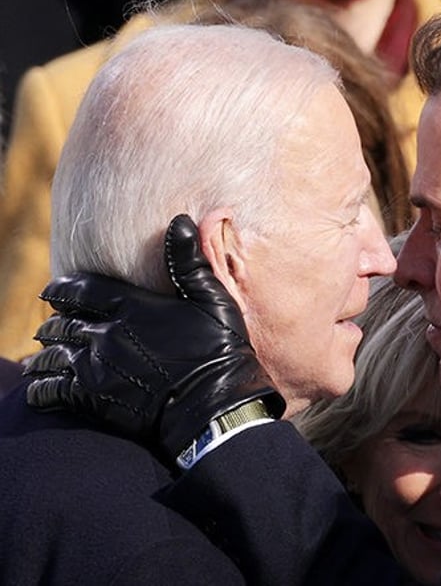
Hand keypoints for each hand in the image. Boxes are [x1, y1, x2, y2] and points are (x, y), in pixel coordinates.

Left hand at [24, 214, 284, 460]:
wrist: (213, 403)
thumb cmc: (218, 349)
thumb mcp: (212, 298)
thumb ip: (189, 260)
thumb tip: (179, 220)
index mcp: (130, 305)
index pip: (80, 290)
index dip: (62, 290)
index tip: (52, 292)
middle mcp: (106, 333)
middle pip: (63, 323)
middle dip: (53, 324)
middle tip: (49, 327)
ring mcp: (98, 367)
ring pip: (54, 356)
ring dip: (44, 356)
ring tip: (39, 359)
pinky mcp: (95, 398)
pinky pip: (54, 390)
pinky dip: (42, 388)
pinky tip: (39, 390)